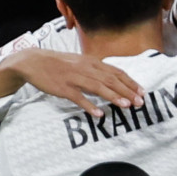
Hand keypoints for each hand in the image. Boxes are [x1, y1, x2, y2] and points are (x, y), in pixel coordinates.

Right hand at [0, 49, 144, 115]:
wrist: (34, 62)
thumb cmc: (60, 63)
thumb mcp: (81, 62)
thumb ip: (96, 69)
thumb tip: (113, 78)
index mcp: (92, 62)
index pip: (116, 72)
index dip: (130, 82)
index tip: (142, 92)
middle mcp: (86, 68)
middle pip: (111, 80)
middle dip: (127, 91)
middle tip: (139, 102)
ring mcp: (75, 78)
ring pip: (98, 88)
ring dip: (114, 97)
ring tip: (126, 106)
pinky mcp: (64, 88)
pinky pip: (79, 98)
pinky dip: (90, 106)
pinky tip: (99, 114)